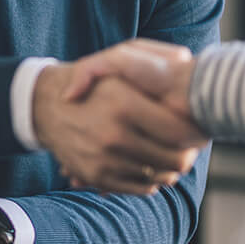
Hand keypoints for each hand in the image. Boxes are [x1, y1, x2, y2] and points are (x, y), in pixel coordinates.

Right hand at [32, 40, 205, 194]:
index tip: (199, 127)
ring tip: (170, 153)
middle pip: (175, 160)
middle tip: (190, 145)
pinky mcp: (96, 177)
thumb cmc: (94, 81)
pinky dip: (151, 180)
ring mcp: (103, 159)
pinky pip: (140, 188)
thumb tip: (186, 61)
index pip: (180, 132)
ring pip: (160, 177)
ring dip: (171, 168)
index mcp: (123, 103)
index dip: (197, 132)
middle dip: (188, 153)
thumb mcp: (119, 56)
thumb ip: (155, 55)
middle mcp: (113, 135)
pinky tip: (150, 164)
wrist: (45, 106)